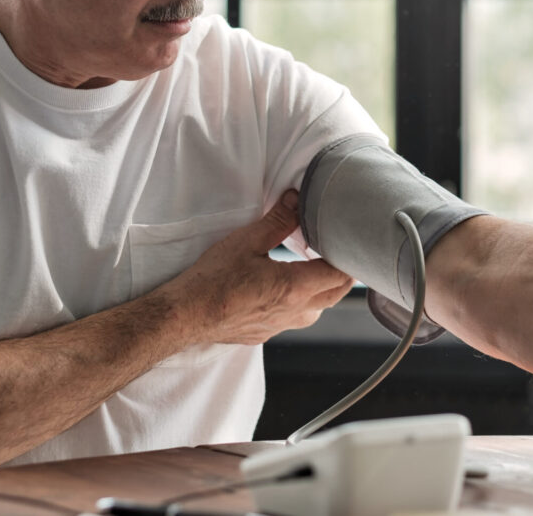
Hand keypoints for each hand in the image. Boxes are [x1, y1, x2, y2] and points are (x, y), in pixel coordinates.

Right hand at [172, 189, 353, 344]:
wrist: (186, 314)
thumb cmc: (212, 279)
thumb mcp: (247, 241)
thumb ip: (278, 220)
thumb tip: (296, 200)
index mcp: (294, 287)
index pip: (339, 274)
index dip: (347, 257)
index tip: (344, 242)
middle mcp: (294, 311)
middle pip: (335, 294)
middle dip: (341, 273)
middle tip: (335, 252)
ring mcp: (280, 326)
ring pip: (316, 309)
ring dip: (321, 290)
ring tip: (312, 268)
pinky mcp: (265, 333)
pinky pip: (293, 319)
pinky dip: (298, 303)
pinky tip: (282, 288)